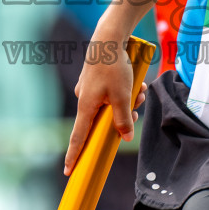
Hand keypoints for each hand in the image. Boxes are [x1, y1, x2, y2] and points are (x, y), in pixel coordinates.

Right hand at [64, 38, 138, 175]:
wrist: (108, 38)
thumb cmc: (112, 67)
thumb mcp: (122, 96)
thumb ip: (123, 119)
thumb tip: (125, 137)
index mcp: (86, 106)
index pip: (78, 137)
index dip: (74, 155)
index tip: (69, 171)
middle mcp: (85, 99)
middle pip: (103, 120)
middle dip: (123, 115)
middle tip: (137, 106)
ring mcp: (89, 89)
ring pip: (111, 105)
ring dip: (128, 101)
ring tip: (139, 89)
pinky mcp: (95, 80)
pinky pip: (111, 93)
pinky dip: (124, 91)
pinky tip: (136, 81)